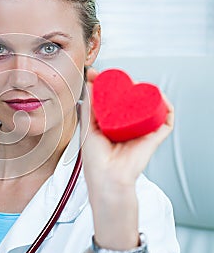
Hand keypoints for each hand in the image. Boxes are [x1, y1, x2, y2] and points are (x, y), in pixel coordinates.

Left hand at [81, 67, 174, 198]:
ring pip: (149, 107)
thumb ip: (87, 107)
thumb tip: (88, 84)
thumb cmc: (95, 159)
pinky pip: (165, 120)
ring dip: (147, 92)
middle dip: (128, 86)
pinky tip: (159, 97)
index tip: (99, 74)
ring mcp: (141, 131)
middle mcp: (128, 126)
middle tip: (118, 78)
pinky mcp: (154, 138)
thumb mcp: (88, 128)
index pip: (115, 101)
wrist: (107, 178)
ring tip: (136, 85)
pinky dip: (166, 106)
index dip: (111, 86)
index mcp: (113, 125)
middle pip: (132, 101)